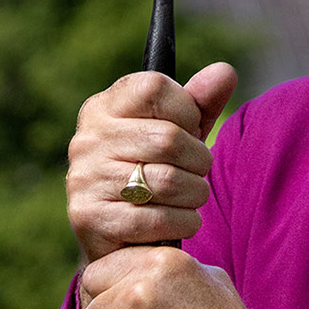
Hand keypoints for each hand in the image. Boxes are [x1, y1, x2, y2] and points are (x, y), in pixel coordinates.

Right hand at [66, 61, 237, 264]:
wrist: (118, 236)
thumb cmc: (154, 170)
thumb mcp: (178, 131)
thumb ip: (201, 101)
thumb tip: (225, 72)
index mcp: (103, 107)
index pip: (155, 88)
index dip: (187, 110)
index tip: (191, 129)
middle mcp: (87, 139)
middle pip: (167, 138)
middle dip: (198, 159)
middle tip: (198, 171)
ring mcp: (84, 179)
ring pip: (166, 181)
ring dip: (195, 193)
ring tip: (193, 196)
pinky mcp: (89, 219)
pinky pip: (156, 219)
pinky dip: (183, 223)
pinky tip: (183, 221)